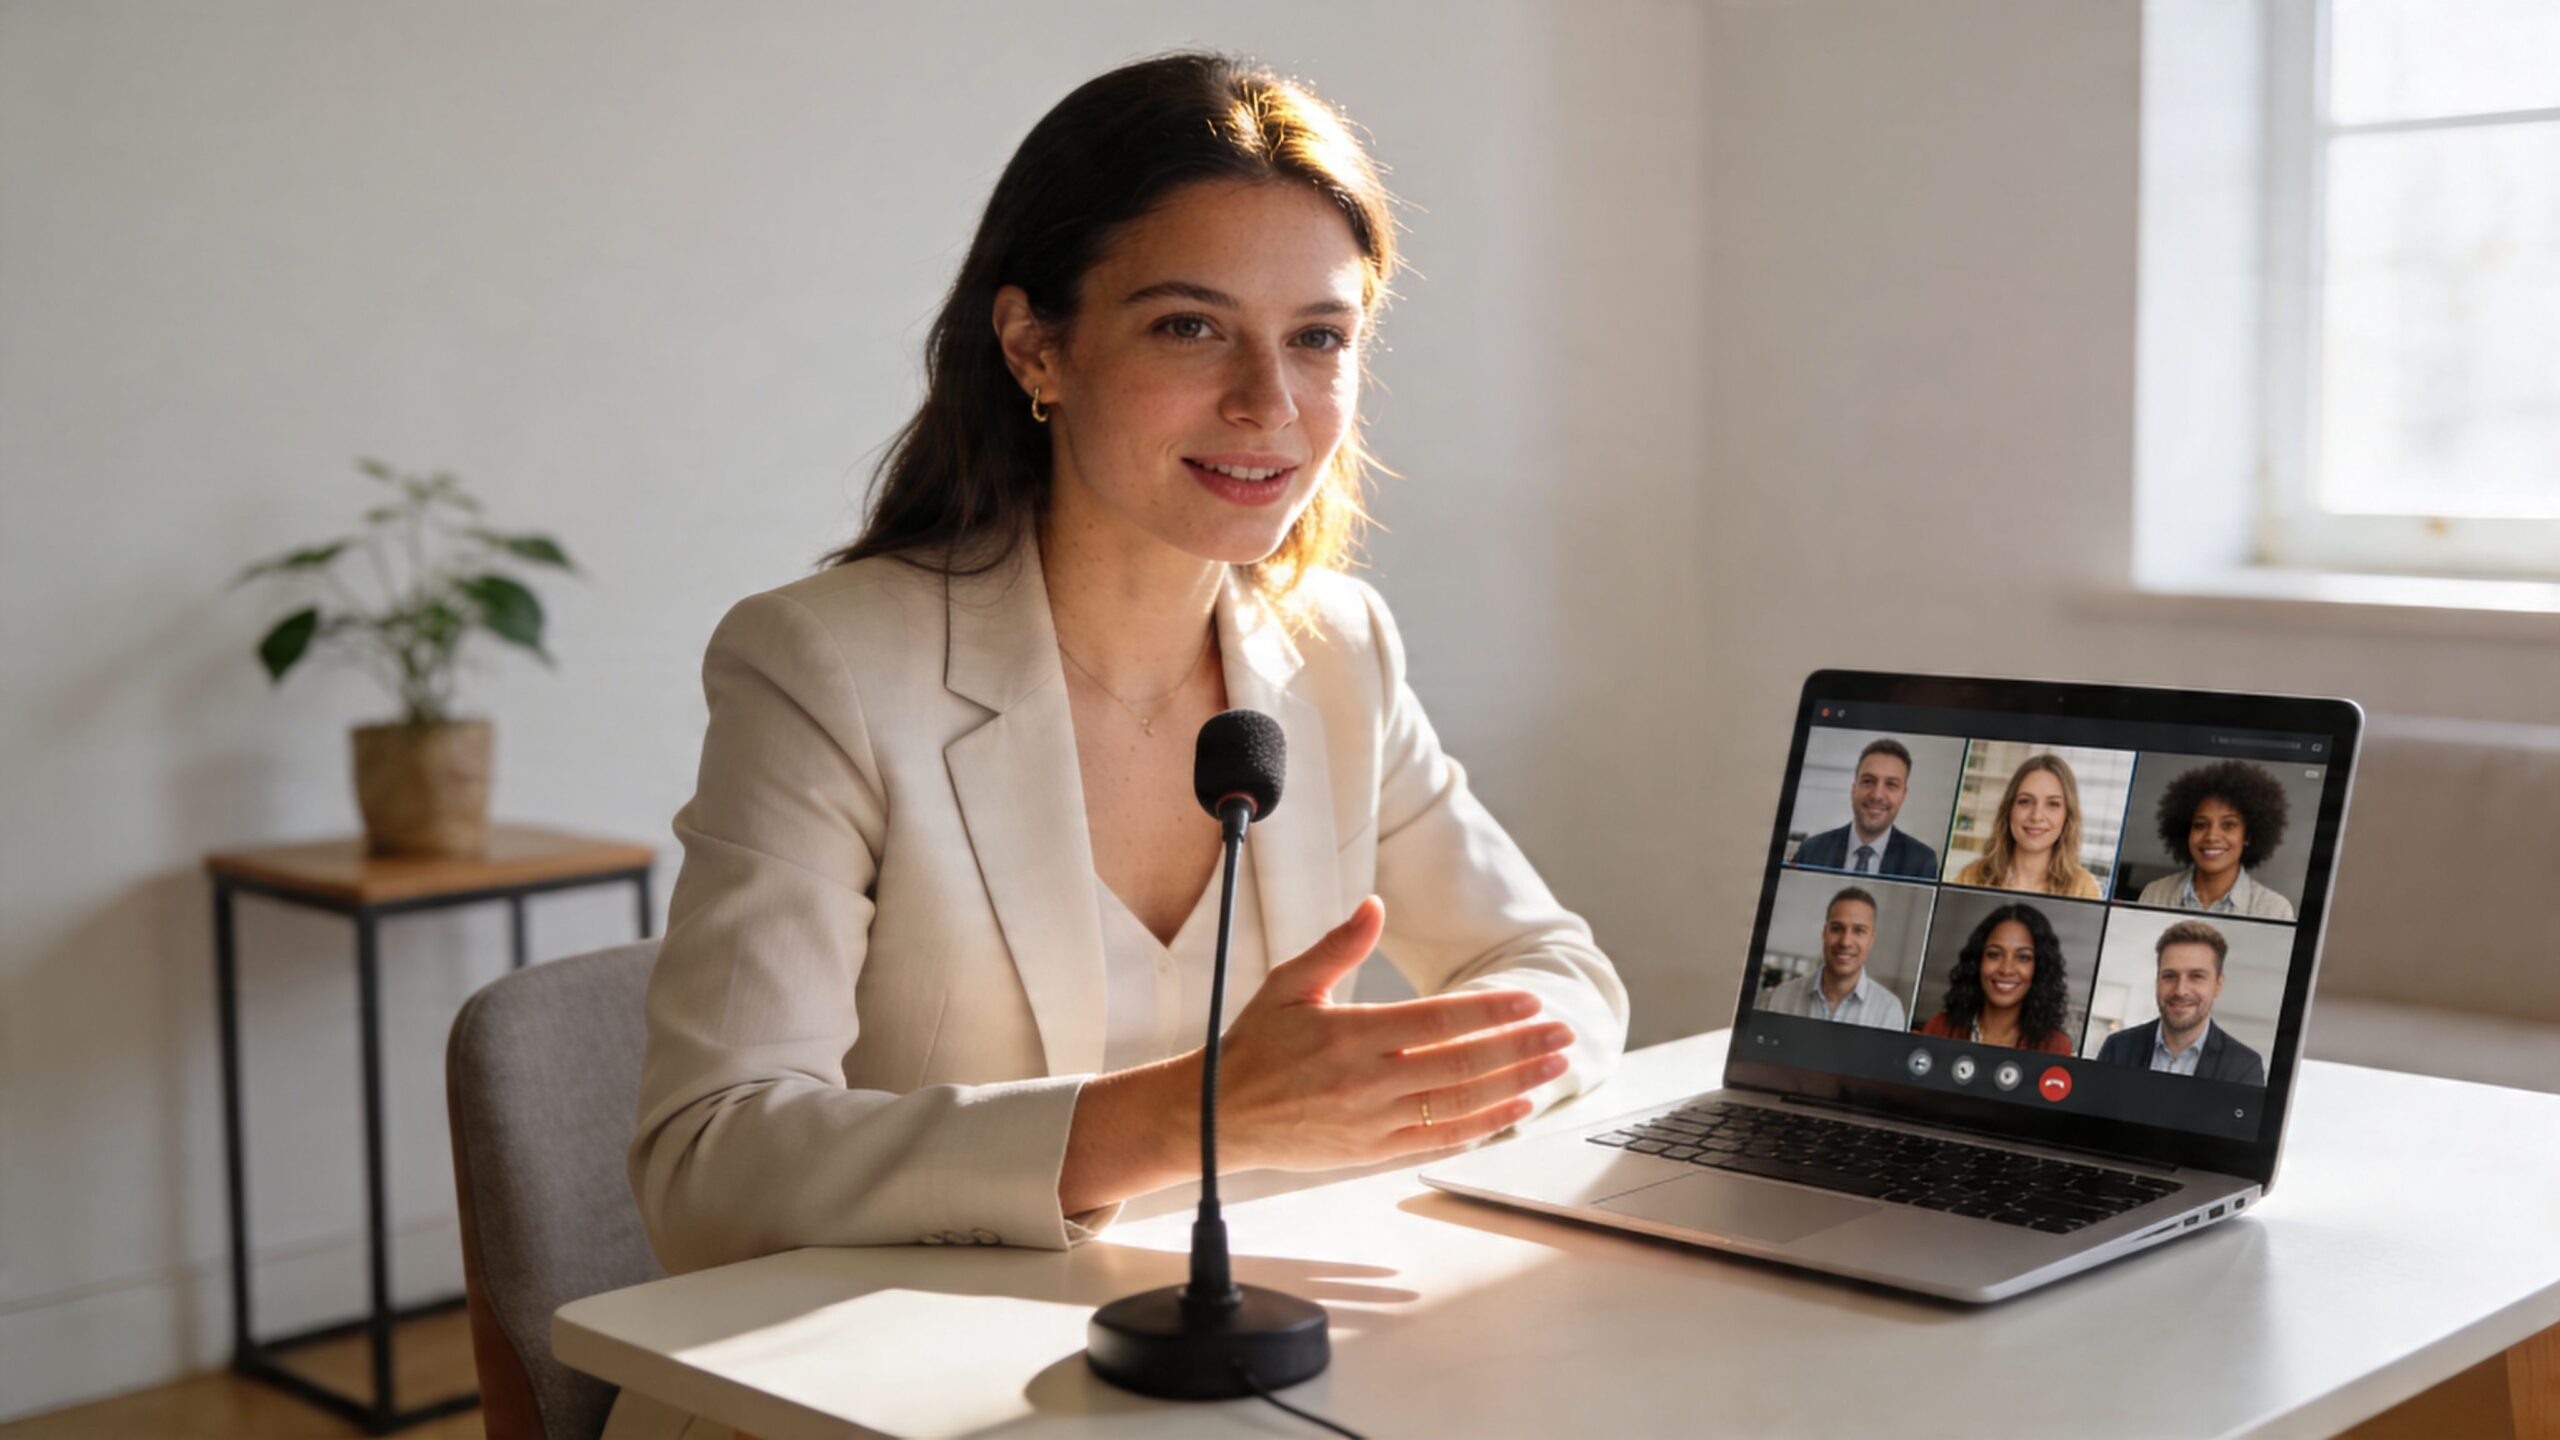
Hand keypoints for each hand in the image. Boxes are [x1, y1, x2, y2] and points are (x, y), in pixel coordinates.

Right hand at [1211, 895, 1574, 1171]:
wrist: (1217, 1117)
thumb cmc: (1255, 1046)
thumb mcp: (1289, 985)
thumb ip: (1339, 946)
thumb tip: (1375, 907)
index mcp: (1350, 1034)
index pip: (1438, 1020)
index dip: (1490, 1011)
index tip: (1529, 1002)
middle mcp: (1366, 1081)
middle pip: (1461, 1064)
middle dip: (1520, 1046)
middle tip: (1561, 1032)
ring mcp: (1372, 1122)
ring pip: (1460, 1105)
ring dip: (1514, 1084)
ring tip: (1553, 1066)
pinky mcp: (1372, 1152)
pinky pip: (1440, 1140)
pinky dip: (1483, 1126)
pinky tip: (1516, 1108)